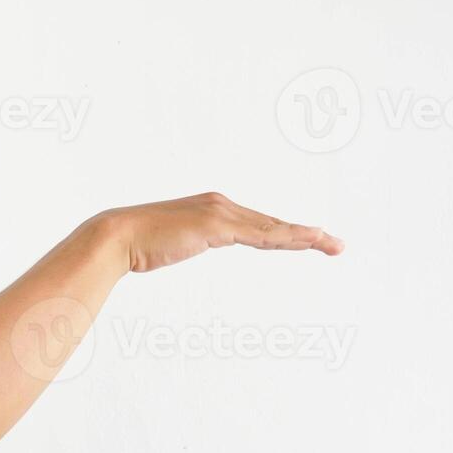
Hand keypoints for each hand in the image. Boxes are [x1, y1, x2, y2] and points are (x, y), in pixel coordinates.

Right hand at [94, 192, 344, 272]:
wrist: (116, 238)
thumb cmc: (136, 245)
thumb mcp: (167, 245)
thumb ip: (180, 242)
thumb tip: (176, 248)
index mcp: (211, 209)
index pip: (257, 225)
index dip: (284, 233)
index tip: (307, 241)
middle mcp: (220, 204)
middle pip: (271, 224)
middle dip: (305, 235)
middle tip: (336, 244)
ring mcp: (220, 213)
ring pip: (272, 228)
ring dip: (305, 237)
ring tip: (333, 244)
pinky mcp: (217, 224)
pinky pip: (261, 234)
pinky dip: (287, 237)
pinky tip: (309, 241)